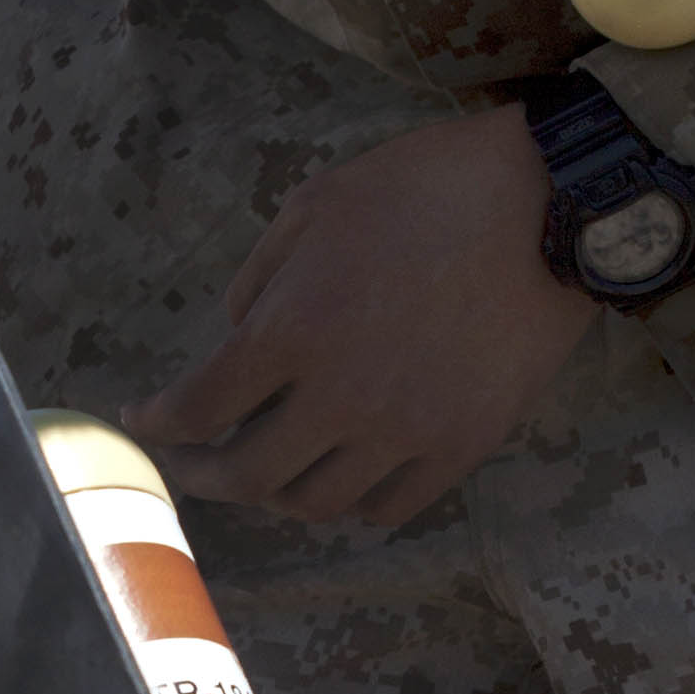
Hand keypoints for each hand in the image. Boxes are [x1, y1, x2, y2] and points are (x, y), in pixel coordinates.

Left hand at [130, 111, 595, 529]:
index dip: (159, 422)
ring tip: (267, 472)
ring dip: (277, 494)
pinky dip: (352, 502)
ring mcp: (405, 431)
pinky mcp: (462, 446)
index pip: (200, 407)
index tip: (144, 419)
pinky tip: (341, 476)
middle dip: (203, 475)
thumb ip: (260, 277)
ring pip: (316, 504)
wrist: (550, 204)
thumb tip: (235, 335)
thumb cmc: (427, 186)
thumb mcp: (318, 203)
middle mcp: (342, 397)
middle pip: (248, 476)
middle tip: (189, 464)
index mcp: (294, 330)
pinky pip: (389, 507)